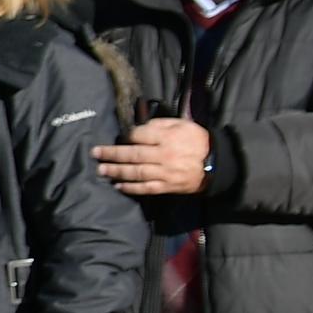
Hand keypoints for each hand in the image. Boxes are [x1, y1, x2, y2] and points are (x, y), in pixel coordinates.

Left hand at [91, 117, 213, 196]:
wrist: (216, 163)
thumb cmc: (196, 140)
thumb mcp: (182, 124)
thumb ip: (160, 123)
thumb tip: (140, 127)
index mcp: (168, 138)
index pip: (140, 135)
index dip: (128, 136)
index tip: (121, 136)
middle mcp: (164, 155)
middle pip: (133, 154)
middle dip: (112, 154)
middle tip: (96, 153)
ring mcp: (165, 173)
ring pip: (136, 172)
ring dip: (117, 171)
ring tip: (101, 169)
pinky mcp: (167, 186)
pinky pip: (146, 188)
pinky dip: (131, 188)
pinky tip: (118, 185)